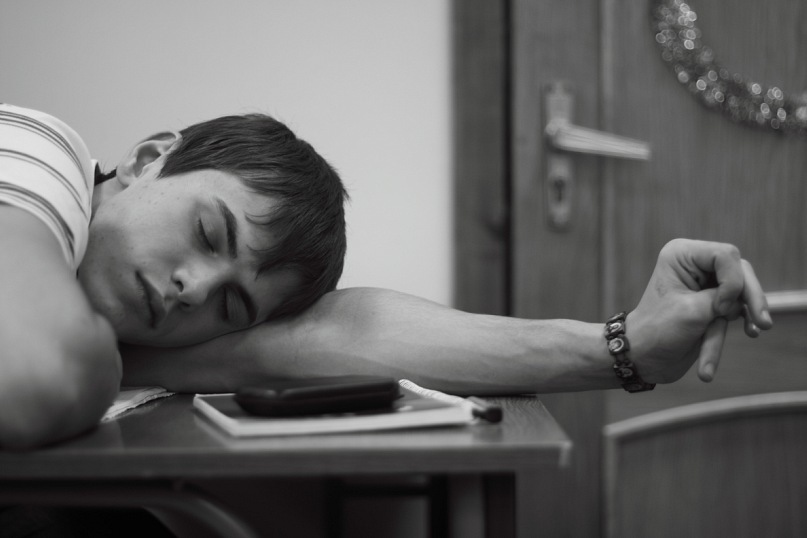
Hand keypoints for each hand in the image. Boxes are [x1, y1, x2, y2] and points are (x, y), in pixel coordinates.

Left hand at [627, 239, 772, 384]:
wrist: (642, 358)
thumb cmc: (658, 331)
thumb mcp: (694, 312)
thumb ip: (726, 297)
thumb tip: (745, 292)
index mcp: (681, 255)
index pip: (725, 255)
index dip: (733, 280)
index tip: (722, 308)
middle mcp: (693, 264)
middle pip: (739, 271)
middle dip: (751, 297)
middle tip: (764, 323)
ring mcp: (704, 284)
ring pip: (741, 293)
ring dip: (747, 315)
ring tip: (757, 331)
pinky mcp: (712, 303)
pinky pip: (736, 310)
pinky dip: (742, 323)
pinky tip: (752, 333)